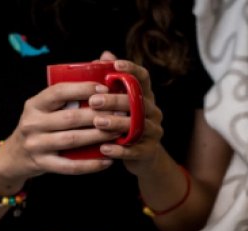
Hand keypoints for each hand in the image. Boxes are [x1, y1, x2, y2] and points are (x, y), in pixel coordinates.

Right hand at [0, 83, 116, 187]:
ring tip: (117, 133)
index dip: (83, 89)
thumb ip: (66, 94)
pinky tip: (107, 160)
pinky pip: (70, 166)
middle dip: (98, 115)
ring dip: (98, 137)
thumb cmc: (39, 126)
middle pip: (70, 117)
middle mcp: (32, 123)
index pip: (58, 92)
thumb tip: (99, 65)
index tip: (105, 90)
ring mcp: (36, 145)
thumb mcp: (43, 108)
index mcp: (34, 104)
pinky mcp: (42, 164)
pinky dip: (90, 165)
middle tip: (120, 113)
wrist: (14, 156)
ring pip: (72, 140)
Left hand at [90, 51, 167, 178]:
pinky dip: (119, 150)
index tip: (115, 65)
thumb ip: (113, 82)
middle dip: (115, 100)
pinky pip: (135, 150)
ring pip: (137, 126)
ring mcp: (153, 132)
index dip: (131, 69)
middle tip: (94, 101)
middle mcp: (153, 112)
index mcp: (146, 97)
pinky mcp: (149, 151)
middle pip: (137, 102)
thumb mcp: (121, 104)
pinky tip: (104, 148)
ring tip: (97, 123)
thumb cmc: (125, 125)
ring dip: (117, 123)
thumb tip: (104, 55)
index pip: (143, 78)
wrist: (143, 157)